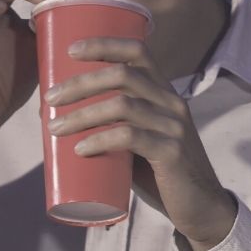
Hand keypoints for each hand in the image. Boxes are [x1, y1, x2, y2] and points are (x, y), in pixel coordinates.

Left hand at [45, 36, 234, 250]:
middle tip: (50, 99)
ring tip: (54, 129)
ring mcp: (174, 127)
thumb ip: (113, 124)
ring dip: (82, 115)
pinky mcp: (172, 152)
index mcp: (164, 94)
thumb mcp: (141, 140)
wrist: (200, 206)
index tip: (70, 50)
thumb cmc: (161, 172)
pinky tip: (81, 149)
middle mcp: (172, 103)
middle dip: (80, 83)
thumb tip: (57, 118)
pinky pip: (131, 137)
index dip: (104, 45)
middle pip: (123, 75)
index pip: (138, 52)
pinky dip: (100, 140)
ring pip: (122, 105)